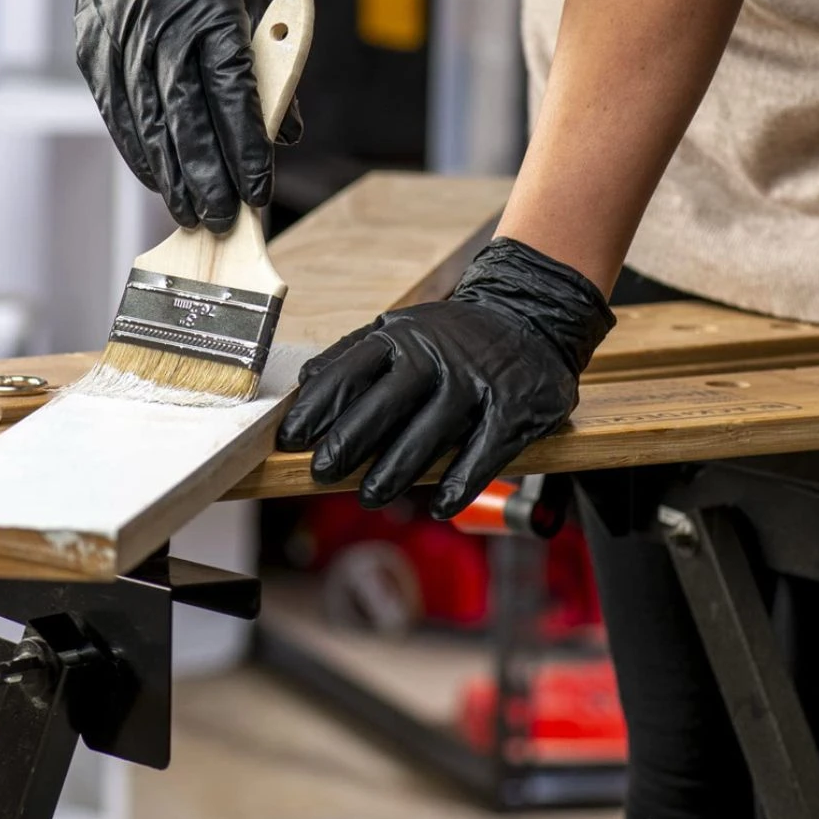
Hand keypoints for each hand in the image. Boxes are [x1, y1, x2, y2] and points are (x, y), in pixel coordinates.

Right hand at [74, 0, 299, 233]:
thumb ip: (271, 67)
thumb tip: (284, 134)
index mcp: (209, 6)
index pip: (230, 95)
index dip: (244, 150)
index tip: (257, 191)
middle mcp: (159, 21)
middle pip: (183, 118)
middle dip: (205, 177)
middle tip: (220, 219)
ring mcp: (120, 32)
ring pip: (144, 121)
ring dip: (168, 172)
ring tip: (187, 209)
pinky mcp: (93, 41)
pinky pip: (115, 107)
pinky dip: (135, 146)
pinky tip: (154, 173)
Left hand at [277, 238, 614, 516]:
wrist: (528, 313)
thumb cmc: (451, 334)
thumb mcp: (399, 328)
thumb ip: (354, 354)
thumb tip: (306, 380)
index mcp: (400, 337)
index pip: (349, 372)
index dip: (317, 407)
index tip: (290, 438)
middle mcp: (435, 356)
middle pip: (385, 403)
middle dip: (348, 442)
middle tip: (322, 472)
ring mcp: (475, 382)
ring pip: (430, 431)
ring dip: (397, 468)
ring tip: (371, 495)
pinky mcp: (512, 407)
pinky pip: (484, 450)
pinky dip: (461, 481)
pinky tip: (440, 505)